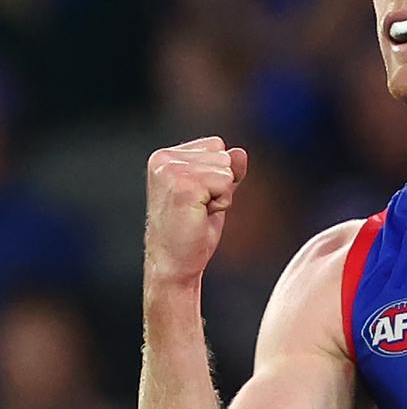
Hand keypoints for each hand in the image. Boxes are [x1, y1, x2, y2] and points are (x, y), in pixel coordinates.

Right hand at [145, 136, 247, 282]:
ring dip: (221, 194)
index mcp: (165, 156)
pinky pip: (225, 183)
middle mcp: (163, 158)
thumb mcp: (213, 192)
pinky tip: (200, 215)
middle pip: (223, 155)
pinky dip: (221, 202)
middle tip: (198, 208)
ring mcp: (171, 171)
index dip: (218, 174)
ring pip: (226, 169)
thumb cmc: (191, 229)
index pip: (216, 145)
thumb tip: (240, 152)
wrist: (174, 263)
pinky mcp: (183, 186)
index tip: (198, 197)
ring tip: (198, 212)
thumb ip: (227, 169)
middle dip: (221, 184)